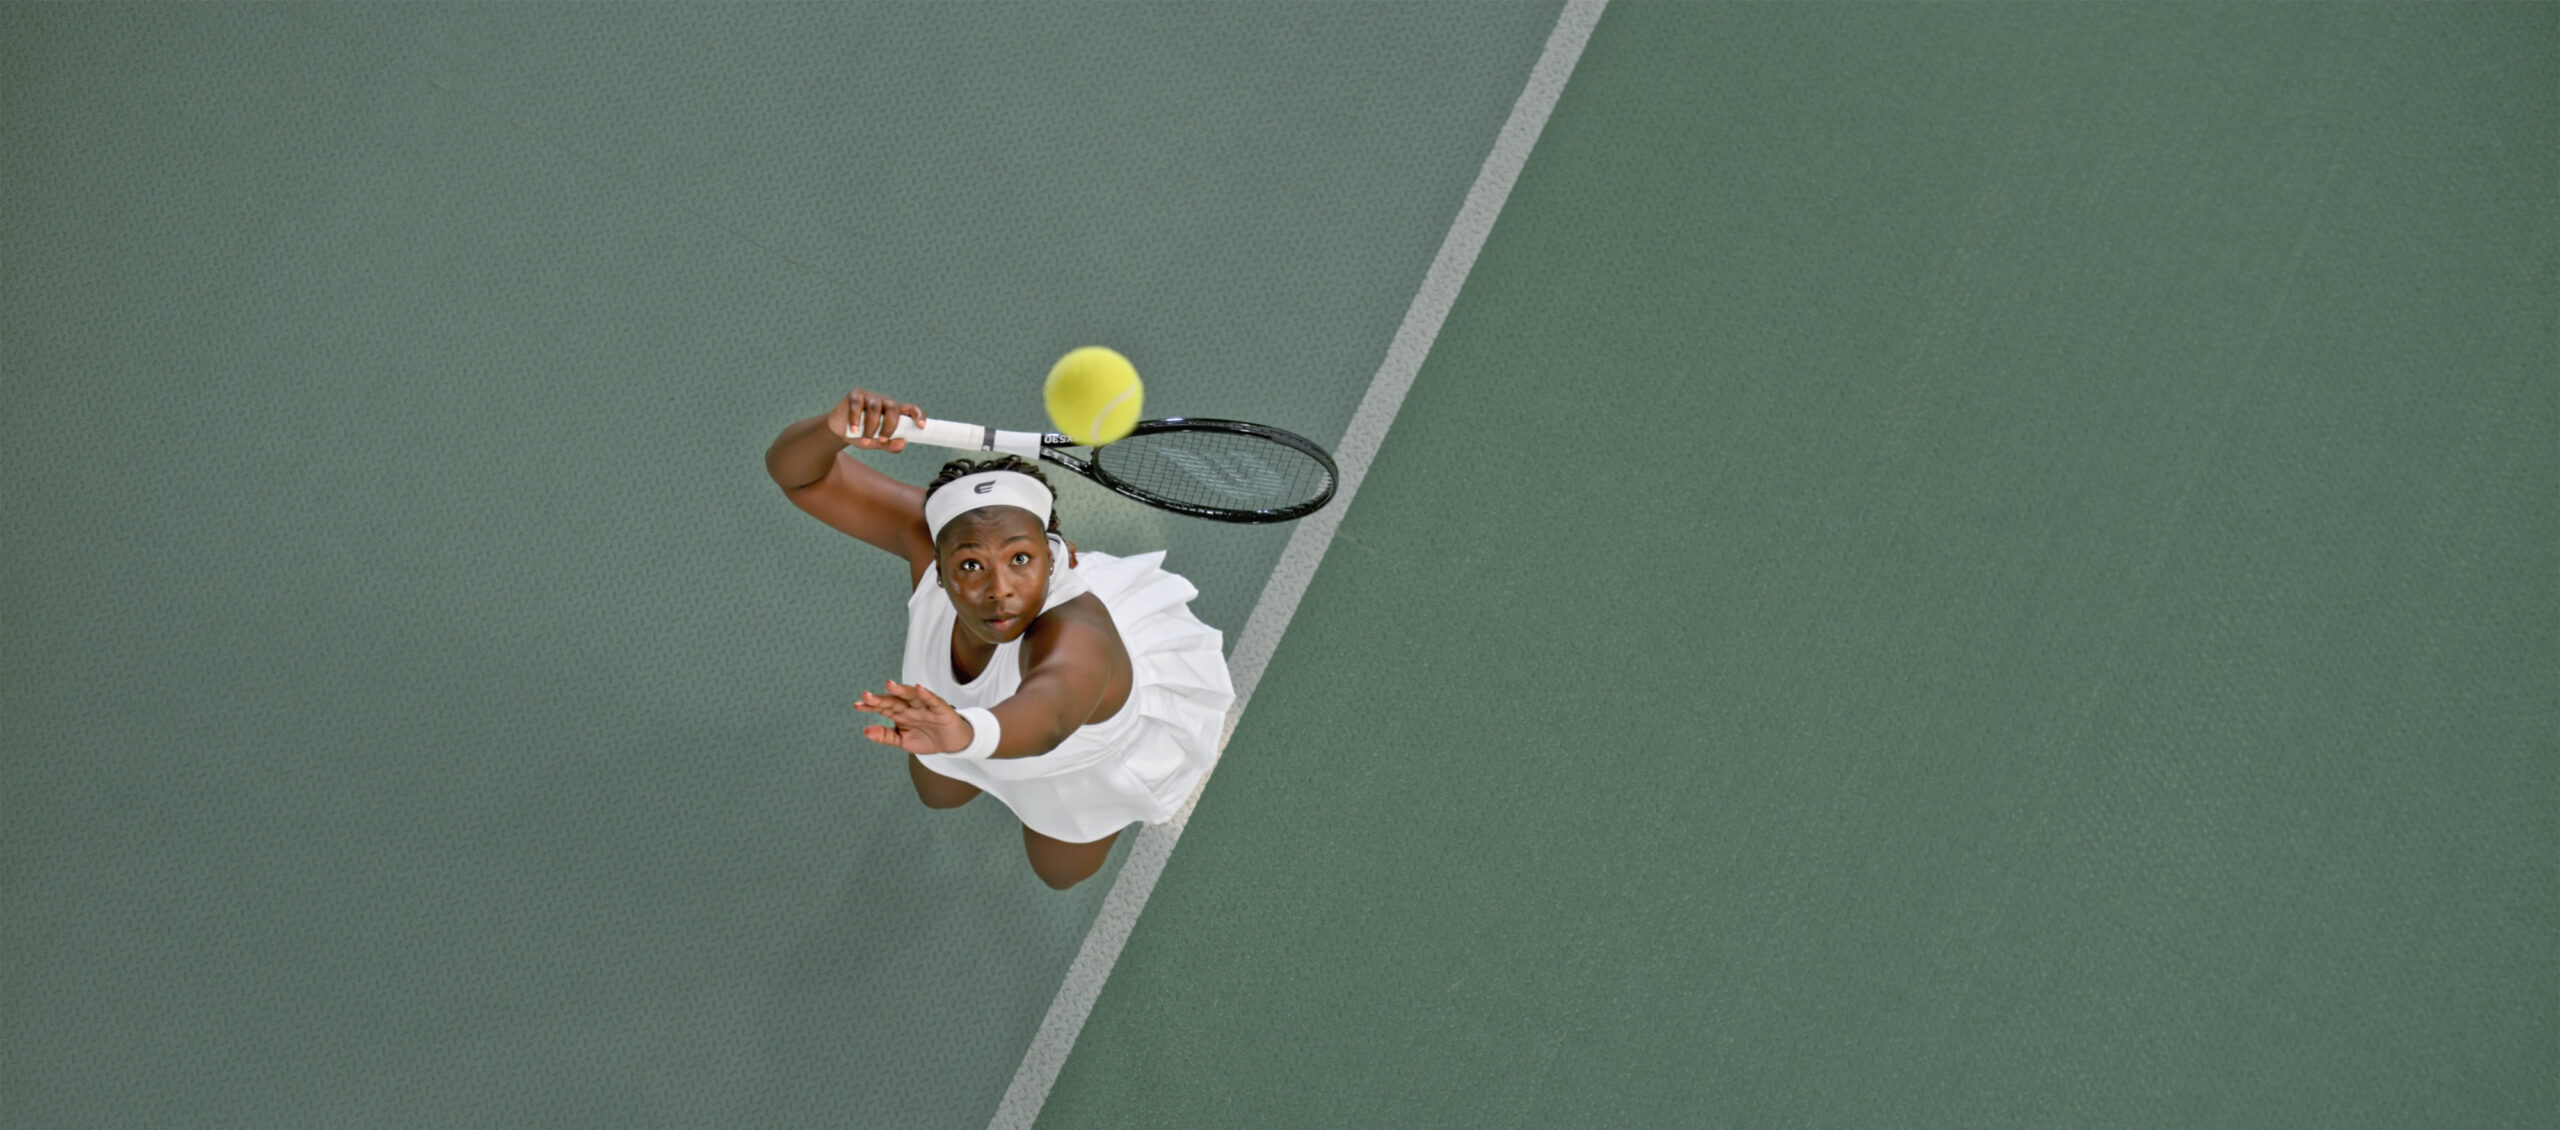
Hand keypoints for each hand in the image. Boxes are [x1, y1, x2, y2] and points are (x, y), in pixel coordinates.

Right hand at [828, 390, 923, 451]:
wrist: (839, 432)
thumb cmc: (862, 435)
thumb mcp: (877, 443)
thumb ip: (890, 445)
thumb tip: (903, 443)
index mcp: (894, 412)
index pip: (911, 409)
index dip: (919, 415)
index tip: (921, 427)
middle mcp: (884, 402)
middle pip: (893, 408)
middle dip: (889, 427)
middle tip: (881, 440)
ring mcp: (869, 396)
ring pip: (875, 408)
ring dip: (871, 426)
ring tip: (865, 439)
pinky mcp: (855, 395)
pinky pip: (858, 405)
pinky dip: (856, 419)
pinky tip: (854, 430)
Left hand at [856, 680, 974, 754]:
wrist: (953, 743)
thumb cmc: (928, 738)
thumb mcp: (903, 741)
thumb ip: (885, 736)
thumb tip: (865, 730)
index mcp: (900, 714)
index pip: (883, 708)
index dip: (871, 706)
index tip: (857, 705)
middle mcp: (911, 708)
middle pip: (894, 701)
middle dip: (880, 698)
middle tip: (866, 695)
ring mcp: (926, 707)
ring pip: (912, 696)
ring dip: (901, 690)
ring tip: (889, 685)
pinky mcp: (941, 709)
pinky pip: (933, 701)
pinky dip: (926, 695)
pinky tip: (919, 689)